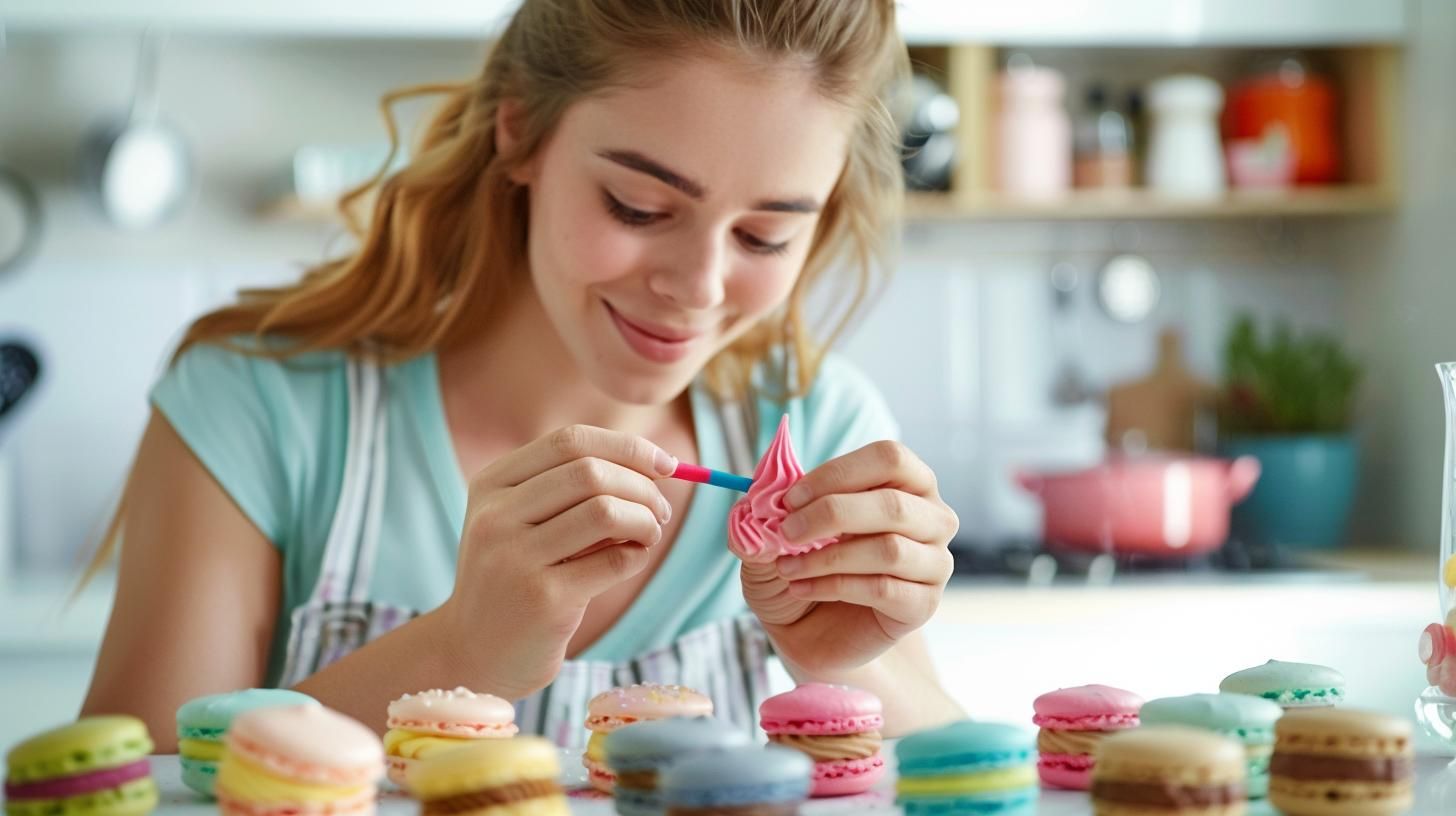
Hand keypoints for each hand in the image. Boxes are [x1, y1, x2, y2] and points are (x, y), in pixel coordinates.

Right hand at [438, 425, 676, 697]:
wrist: (473, 652)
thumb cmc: (514, 578)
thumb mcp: (521, 522)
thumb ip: (571, 488)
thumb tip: (655, 464)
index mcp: (491, 485)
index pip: (570, 441)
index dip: (627, 447)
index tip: (666, 464)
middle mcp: (496, 516)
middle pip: (590, 472)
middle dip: (643, 487)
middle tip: (660, 511)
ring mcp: (516, 558)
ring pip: (606, 511)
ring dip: (646, 520)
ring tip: (649, 535)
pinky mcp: (544, 600)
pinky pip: (614, 560)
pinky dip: (638, 554)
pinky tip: (633, 559)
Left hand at [740, 440, 957, 675]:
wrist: (811, 631)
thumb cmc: (803, 567)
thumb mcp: (774, 533)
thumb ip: (772, 508)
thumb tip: (763, 491)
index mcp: (907, 483)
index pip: (889, 459)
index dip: (837, 474)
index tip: (790, 498)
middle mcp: (932, 518)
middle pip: (893, 504)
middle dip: (831, 513)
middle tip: (787, 532)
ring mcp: (934, 564)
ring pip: (889, 550)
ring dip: (828, 557)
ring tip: (787, 567)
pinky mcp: (923, 604)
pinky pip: (883, 588)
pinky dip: (834, 586)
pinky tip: (803, 588)